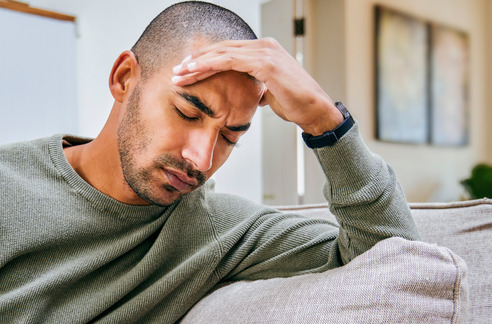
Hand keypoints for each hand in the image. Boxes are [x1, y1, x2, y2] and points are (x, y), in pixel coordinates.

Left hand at [171, 37, 342, 134]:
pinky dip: (210, 65)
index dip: (205, 61)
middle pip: (221, 49)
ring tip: (179, 74)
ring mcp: (265, 51)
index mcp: (264, 50)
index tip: (187, 72)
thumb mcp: (271, 92)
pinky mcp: (265, 62)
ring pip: (222, 53)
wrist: (315, 110)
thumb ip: (258, 87)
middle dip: (196, 61)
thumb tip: (252, 94)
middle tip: (176, 71)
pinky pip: (230, 61)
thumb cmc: (295, 104)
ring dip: (197, 64)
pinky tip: (195, 72)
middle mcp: (264, 45)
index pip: (228, 52)